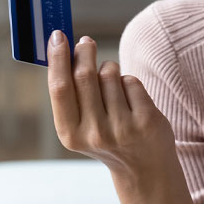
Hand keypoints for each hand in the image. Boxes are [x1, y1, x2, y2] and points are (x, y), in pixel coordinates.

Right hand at [46, 31, 176, 181]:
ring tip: (113, 89)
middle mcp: (95, 133)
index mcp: (70, 134)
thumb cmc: (107, 137)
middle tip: (87, 42)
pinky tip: (131, 102)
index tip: (57, 35)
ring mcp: (122, 127)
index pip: (60, 88)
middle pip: (85, 75)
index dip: (57, 59)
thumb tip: (65, 49)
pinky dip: (129, 83)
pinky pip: (132, 81)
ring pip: (110, 74)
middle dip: (84, 52)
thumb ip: (72, 93)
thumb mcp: (82, 125)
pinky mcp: (146, 120)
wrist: (143, 168)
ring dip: (110, 71)